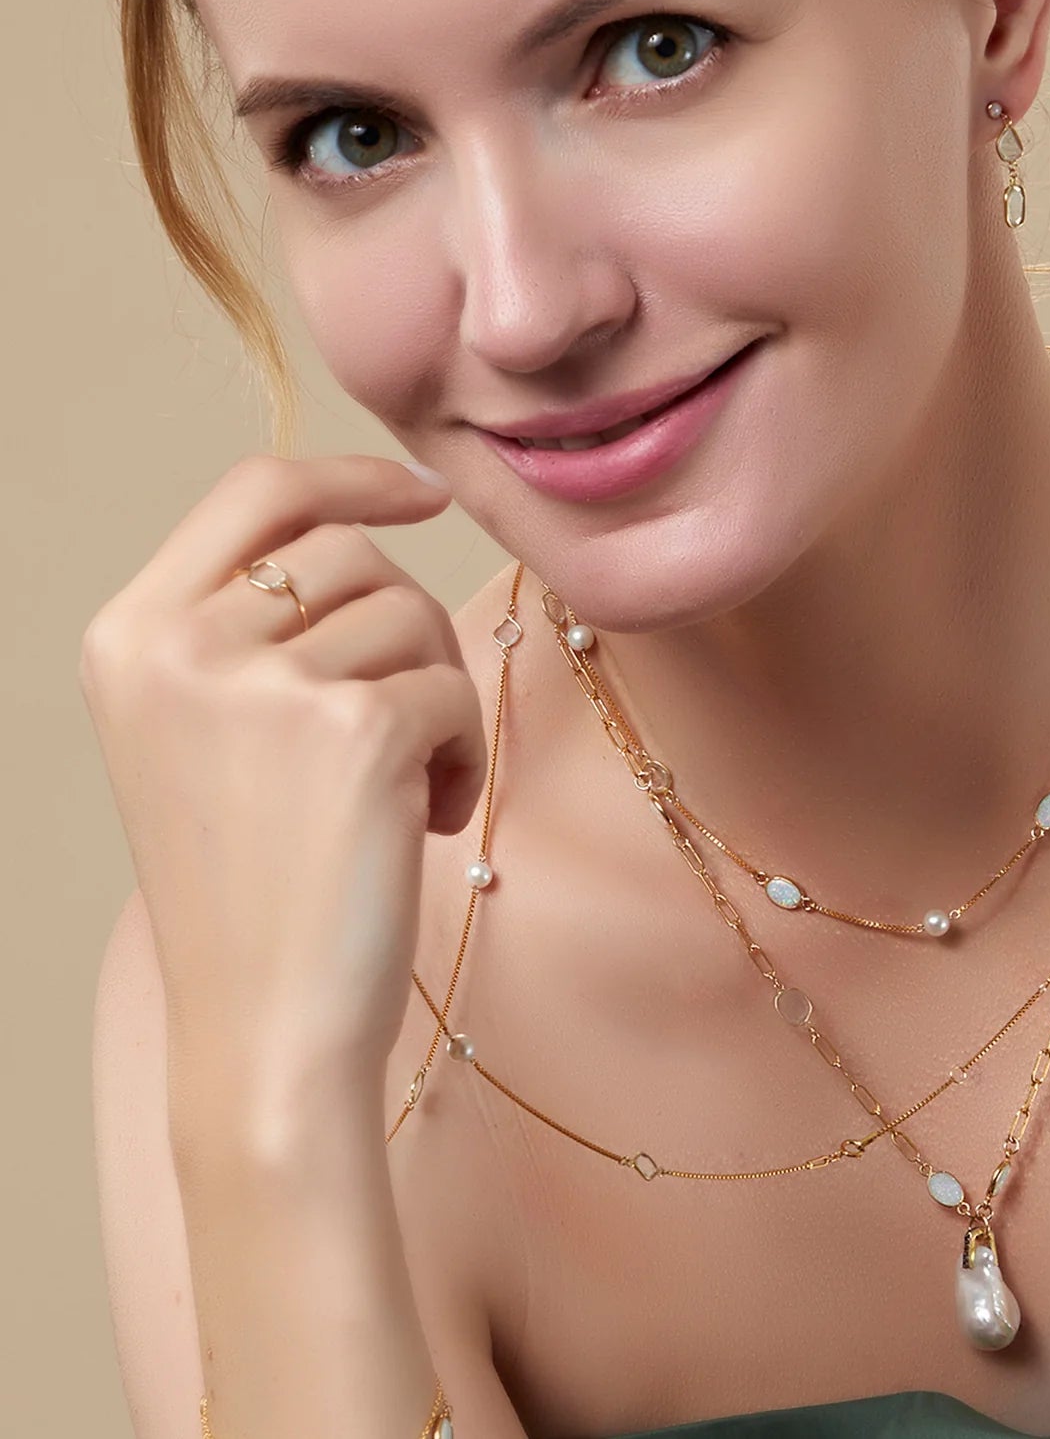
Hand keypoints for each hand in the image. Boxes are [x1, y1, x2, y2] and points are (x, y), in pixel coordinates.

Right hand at [80, 454, 486, 1136]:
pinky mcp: (353, 727)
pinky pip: (451, 688)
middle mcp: (179, 644)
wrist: (264, 1031)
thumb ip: (247, 630)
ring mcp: (261, 681)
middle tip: (401, 728)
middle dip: (403, 631)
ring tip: (405, 790)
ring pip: (411, 616)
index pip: (255, 490)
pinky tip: (422, 822)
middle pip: (352, 552)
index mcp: (130, 635)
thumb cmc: (250, 890)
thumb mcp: (199, 739)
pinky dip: (460, 752)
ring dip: (434, 697)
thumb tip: (366, 530)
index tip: (423, 492)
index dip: (350, 477)